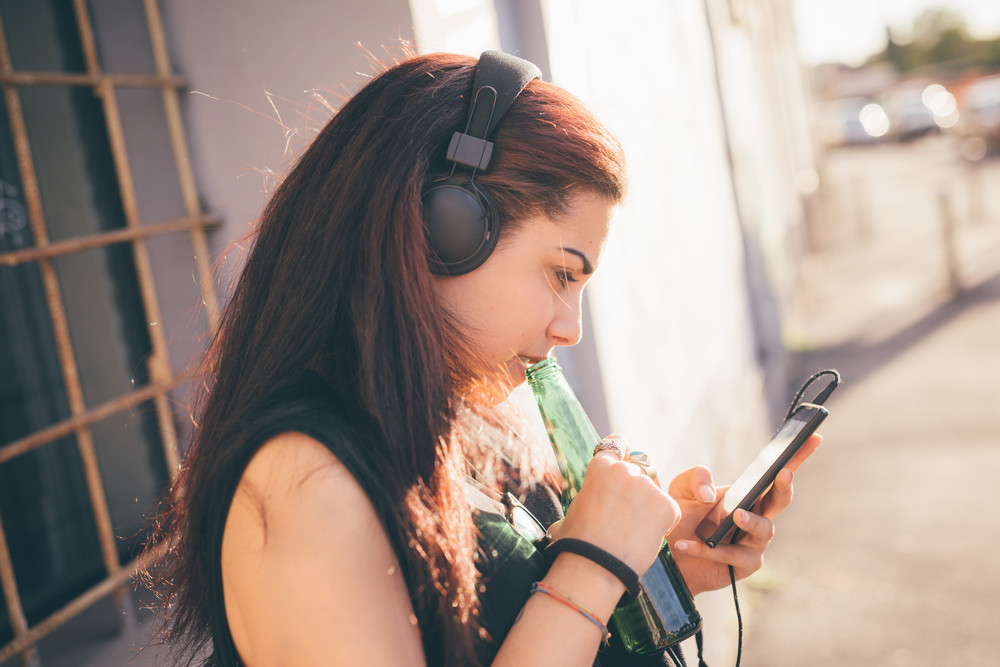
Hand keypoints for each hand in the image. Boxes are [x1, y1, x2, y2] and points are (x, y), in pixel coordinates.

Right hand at [547, 435, 680, 576]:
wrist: (595, 565)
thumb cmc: (578, 542)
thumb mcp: (575, 510)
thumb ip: (589, 496)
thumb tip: (583, 505)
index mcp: (601, 467)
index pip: (617, 444)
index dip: (623, 450)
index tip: (626, 457)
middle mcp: (625, 470)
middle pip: (641, 469)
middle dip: (638, 488)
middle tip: (631, 513)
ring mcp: (647, 487)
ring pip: (655, 491)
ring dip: (650, 507)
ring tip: (635, 532)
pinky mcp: (666, 504)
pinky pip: (670, 510)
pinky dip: (663, 523)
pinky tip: (646, 538)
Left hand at [665, 434, 821, 595]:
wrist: (668, 556)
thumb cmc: (681, 518)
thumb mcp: (682, 489)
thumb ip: (696, 478)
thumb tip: (711, 495)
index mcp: (747, 494)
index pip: (775, 474)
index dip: (796, 456)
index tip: (813, 437)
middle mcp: (756, 515)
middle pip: (780, 500)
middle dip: (784, 486)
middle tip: (783, 473)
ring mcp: (753, 542)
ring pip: (764, 529)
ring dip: (751, 521)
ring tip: (735, 515)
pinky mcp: (743, 565)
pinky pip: (733, 556)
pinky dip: (708, 550)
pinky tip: (684, 544)